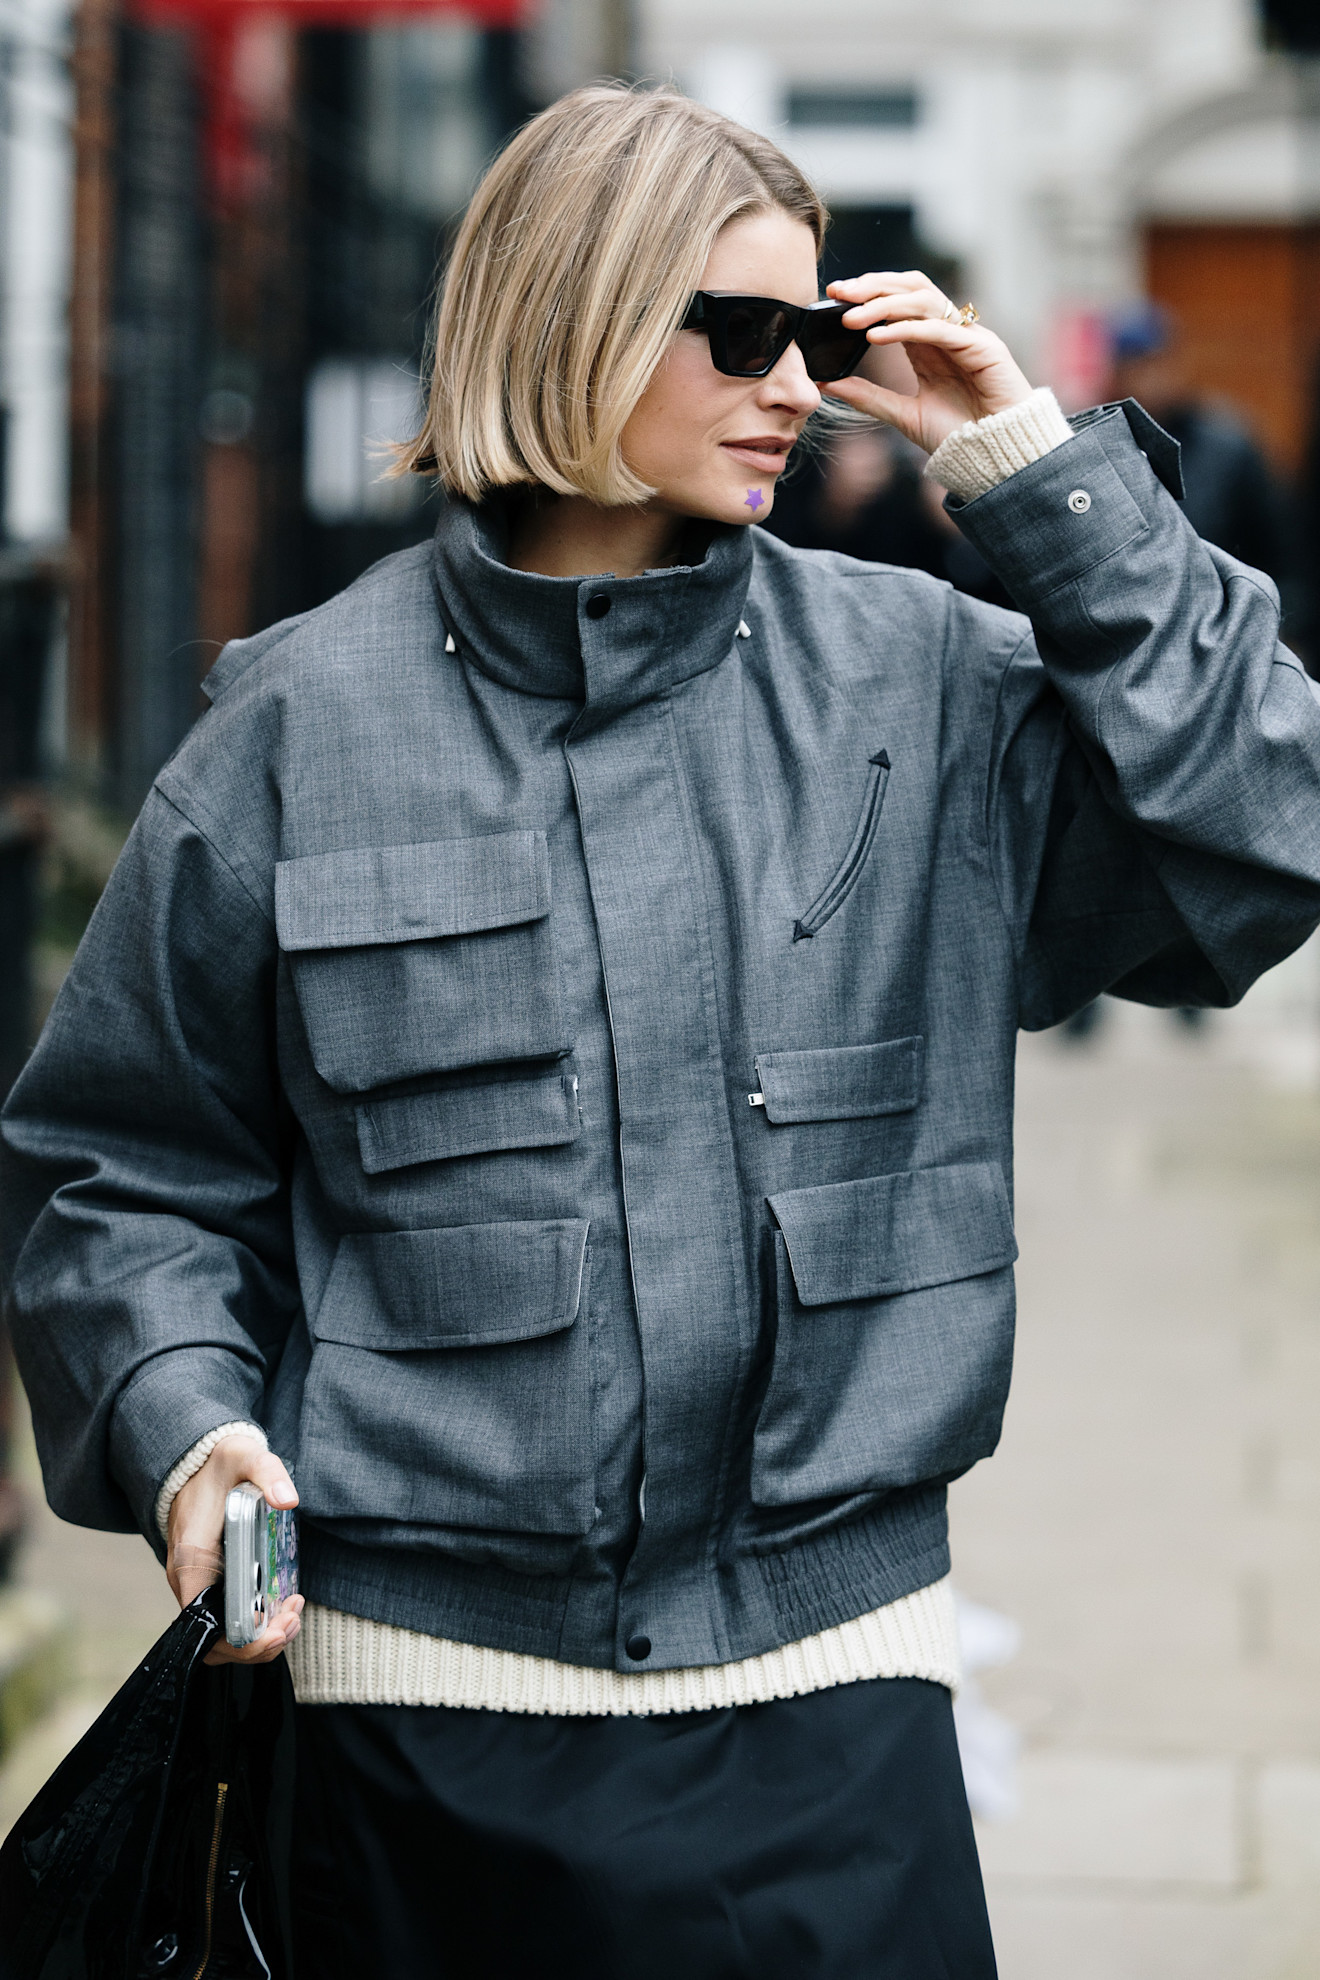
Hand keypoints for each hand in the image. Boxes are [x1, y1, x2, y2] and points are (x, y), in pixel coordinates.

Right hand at [167, 1431, 303, 1665]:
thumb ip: (267, 1472)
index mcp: (190, 1559)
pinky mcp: (213, 1583)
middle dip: (257, 1644)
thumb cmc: (220, 1463)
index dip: (239, 1638)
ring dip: (261, 1638)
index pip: (203, 1622)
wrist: (199, 1461)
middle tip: (293, 1619)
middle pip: (214, 1641)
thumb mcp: (245, 1456)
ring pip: (223, 1636)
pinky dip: (258, 1624)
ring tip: (294, 1614)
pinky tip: (284, 1606)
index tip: (274, 1628)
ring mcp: (200, 1585)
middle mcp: (190, 1581)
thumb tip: (289, 1499)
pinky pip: (230, 1619)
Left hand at [821, 271, 1034, 454]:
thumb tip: (828, 383)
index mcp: (930, 343)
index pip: (898, 301)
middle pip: (911, 288)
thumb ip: (868, 397)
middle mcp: (949, 332)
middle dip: (873, 286)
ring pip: (924, 300)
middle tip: (839, 293)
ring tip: (852, 319)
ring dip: (885, 305)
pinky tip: (877, 336)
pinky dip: (907, 328)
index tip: (834, 296)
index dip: (868, 293)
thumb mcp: (902, 414)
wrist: (995, 458)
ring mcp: (968, 336)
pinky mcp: (984, 348)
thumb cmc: (957, 436)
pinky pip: (941, 328)